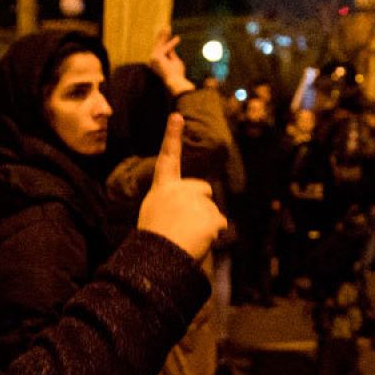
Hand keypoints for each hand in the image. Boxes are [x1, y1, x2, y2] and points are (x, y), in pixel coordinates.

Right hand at [138, 114, 226, 259]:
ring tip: (186, 236)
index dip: (172, 136)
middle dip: (201, 204)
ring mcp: (196, 201)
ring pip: (212, 210)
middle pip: (203, 189)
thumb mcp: (155, 214)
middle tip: (183, 225)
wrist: (158, 258)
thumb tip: (192, 208)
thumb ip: (172, 203)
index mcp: (162, 189)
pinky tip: (197, 241)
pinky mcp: (210, 215)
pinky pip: (220, 223)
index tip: (176, 115)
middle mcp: (179, 189)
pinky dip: (213, 234)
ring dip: (205, 224)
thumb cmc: (154, 240)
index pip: (168, 158)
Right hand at [149, 28, 193, 95]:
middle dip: (162, 36)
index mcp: (156, 63)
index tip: (171, 35)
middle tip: (166, 27)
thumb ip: (171, 53)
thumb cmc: (177, 74)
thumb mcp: (175, 61)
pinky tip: (178, 38)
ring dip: (165, 36)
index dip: (166, 41)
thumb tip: (171, 46)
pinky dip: (172, 43)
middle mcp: (152, 61)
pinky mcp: (156, 57)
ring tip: (168, 27)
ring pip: (160, 45)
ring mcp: (153, 59)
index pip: (160, 50)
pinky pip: (165, 48)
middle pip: (158, 45)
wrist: (175, 81)